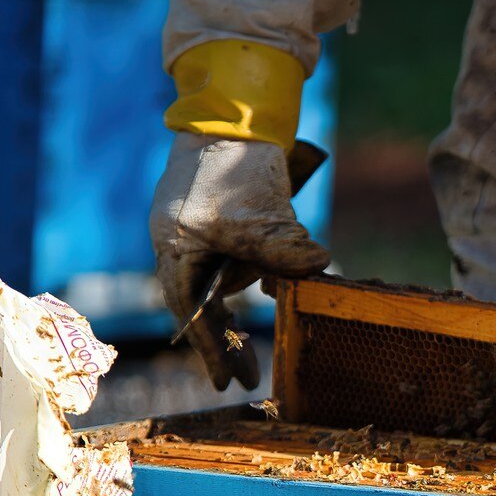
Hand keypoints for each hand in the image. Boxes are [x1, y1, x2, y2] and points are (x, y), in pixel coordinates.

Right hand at [149, 131, 330, 389]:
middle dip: (227, 341)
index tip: (224, 384)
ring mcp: (206, 233)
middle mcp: (186, 246)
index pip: (192, 311)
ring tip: (266, 331)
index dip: (208, 348)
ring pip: (227, 283)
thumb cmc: (231, 162)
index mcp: (176, 249)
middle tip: (250, 377)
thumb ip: (282, 246)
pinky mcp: (229, 220)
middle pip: (206, 304)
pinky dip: (260, 275)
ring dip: (245, 307)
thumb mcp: (255, 213)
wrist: (233, 111)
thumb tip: (320, 267)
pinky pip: (241, 259)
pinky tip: (278, 288)